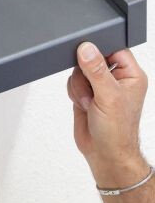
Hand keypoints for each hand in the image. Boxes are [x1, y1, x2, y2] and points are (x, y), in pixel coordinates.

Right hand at [67, 42, 148, 187]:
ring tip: (89, 102)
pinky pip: (72, 81)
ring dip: (78, 86)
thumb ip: (96, 70)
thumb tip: (86, 48)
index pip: (113, 48)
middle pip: (91, 58)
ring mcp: (100, 86)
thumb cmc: (118, 132)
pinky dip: (73, 92)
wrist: (105, 154)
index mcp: (130, 75)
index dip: (99, 51)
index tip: (89, 60)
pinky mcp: (86, 93)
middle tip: (92, 89)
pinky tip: (83, 104)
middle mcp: (116, 79)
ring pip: (78, 70)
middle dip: (85, 74)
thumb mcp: (108, 97)